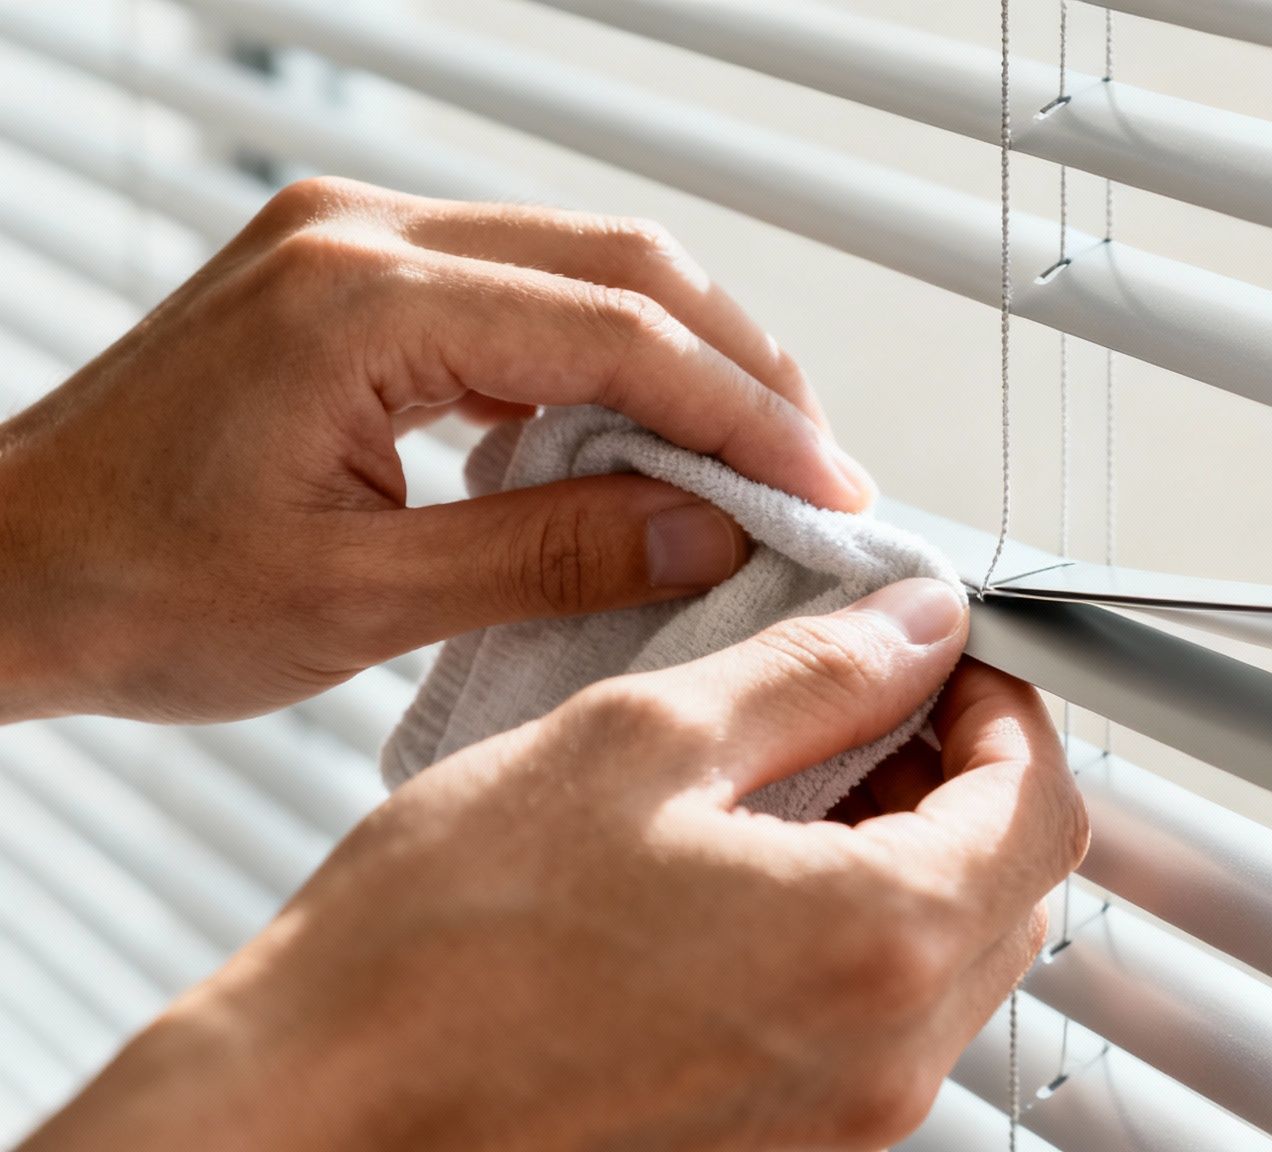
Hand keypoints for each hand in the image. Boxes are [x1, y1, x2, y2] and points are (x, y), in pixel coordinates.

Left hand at [0, 176, 872, 722]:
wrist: (0, 567)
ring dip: (678, 355)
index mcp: (359, 302)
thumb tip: (706, 532)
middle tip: (811, 467)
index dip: (742, 413)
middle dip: (736, 366)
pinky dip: (599, 357)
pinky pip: (518, 287)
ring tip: (746, 457)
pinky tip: (633, 437)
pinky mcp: (350, 271)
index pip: (616, 332)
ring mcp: (351, 238)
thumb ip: (551, 555)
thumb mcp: (360, 600)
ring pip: (582, 261)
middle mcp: (358, 235)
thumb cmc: (132, 589)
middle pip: (621, 261)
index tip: (823, 485)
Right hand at [23, 577, 1086, 1151]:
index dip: (1008, 709)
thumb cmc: (441, 947)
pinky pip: (879, 1023)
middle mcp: (886, 1057)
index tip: (947, 660)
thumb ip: (812, 676)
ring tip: (800, 782)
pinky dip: (859, 933)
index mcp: (878, 943)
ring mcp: (842, 1122)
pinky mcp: (783, 1150)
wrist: (322, 1115)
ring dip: (916, 853)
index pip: (1043, 805)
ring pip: (953, 957)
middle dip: (968, 776)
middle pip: (1015, 887)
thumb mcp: (641, 743)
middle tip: (873, 705)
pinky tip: (756, 874)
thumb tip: (913, 628)